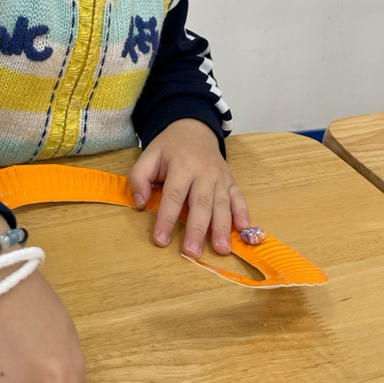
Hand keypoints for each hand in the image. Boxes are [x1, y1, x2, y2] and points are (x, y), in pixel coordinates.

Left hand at [128, 119, 248, 257]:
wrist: (194, 129)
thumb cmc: (169, 148)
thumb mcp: (148, 155)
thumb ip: (139, 177)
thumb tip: (140, 204)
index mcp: (181, 166)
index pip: (173, 195)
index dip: (166, 219)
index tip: (160, 240)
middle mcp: (203, 172)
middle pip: (200, 204)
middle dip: (197, 230)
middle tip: (192, 253)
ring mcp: (220, 178)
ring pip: (222, 204)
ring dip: (222, 228)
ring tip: (221, 250)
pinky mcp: (231, 181)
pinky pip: (238, 198)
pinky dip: (243, 214)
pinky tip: (244, 230)